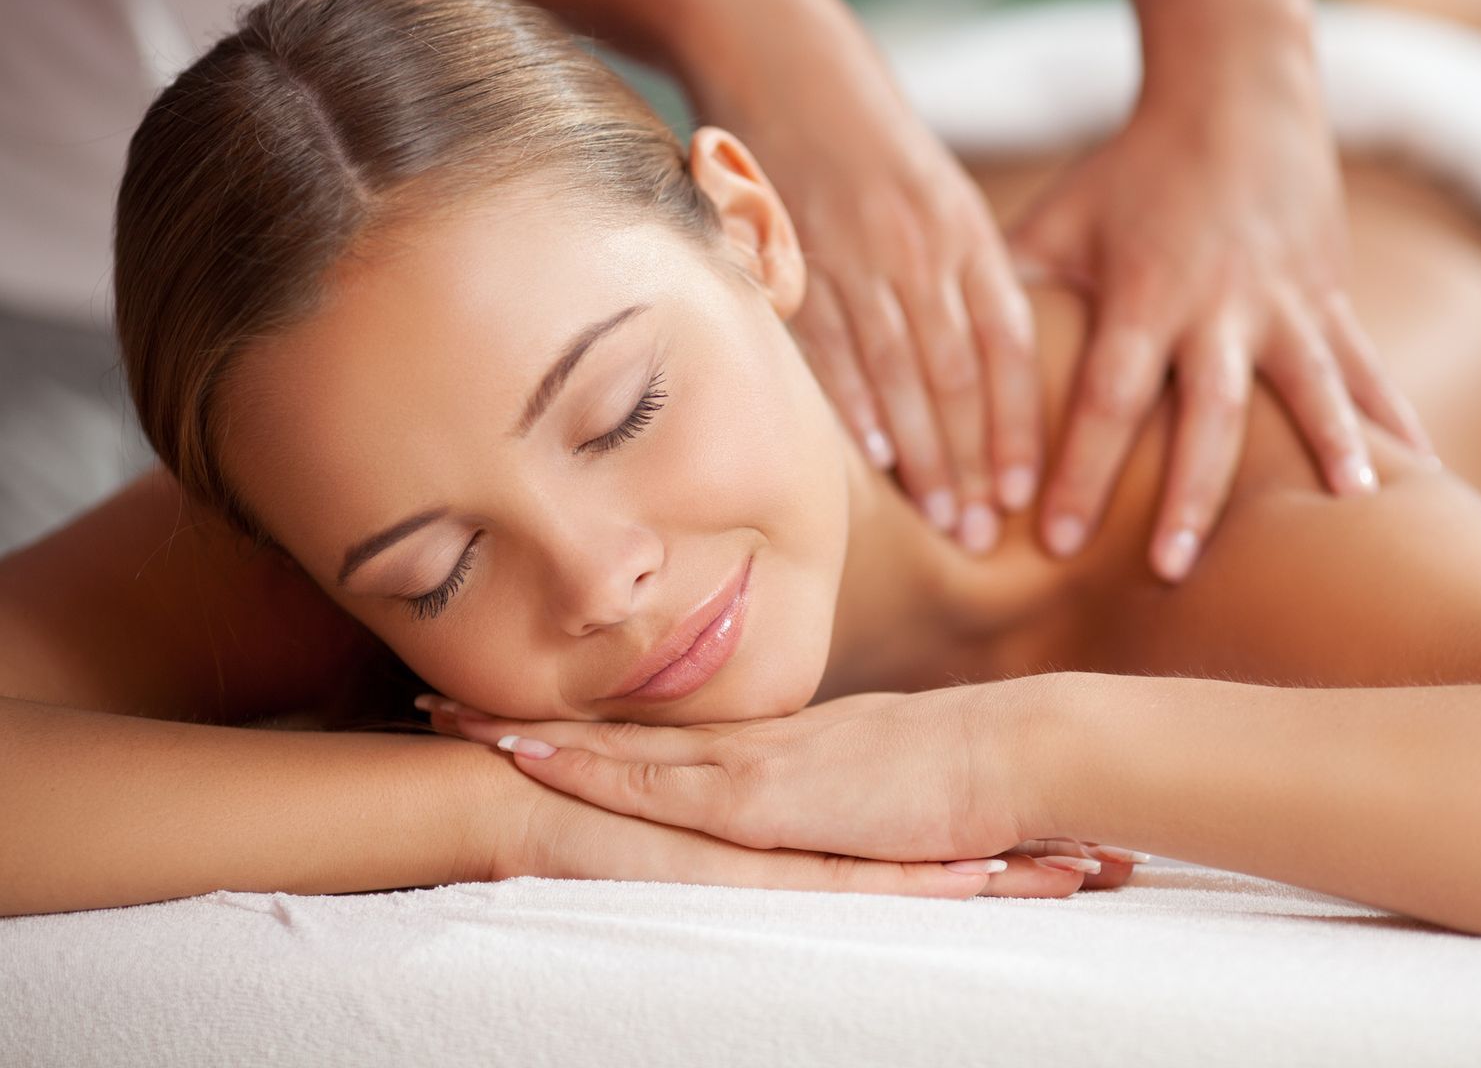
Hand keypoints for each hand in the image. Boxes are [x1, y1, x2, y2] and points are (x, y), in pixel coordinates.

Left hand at [420, 680, 1146, 891]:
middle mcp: (743, 744)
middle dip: (521, 709)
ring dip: (524, 728)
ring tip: (441, 711)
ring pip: (611, 743)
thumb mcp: (878, 797)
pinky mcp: (760, 796)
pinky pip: (653, 782)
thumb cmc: (963, 779)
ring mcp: (746, 763)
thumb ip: (830, 806)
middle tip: (435, 690)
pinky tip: (525, 752)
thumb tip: (810, 823)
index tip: (513, 701)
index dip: (582, 718)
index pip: (656, 732)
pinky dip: (583, 763)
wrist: (1011, 755)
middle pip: (612, 726)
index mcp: (768, 747)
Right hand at [704, 47, 1042, 555]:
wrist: (776, 45)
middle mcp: (920, 246)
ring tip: (943, 520)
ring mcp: (855, 250)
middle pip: (960, 374)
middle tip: (987, 535)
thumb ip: (957, 270)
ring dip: (925, 455)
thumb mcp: (931, 189)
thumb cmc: (860, 129)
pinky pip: (828, 343)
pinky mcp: (791, 252)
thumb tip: (980, 363)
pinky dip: (853, 407)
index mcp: (964, 229)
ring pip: (901, 372)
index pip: (1008, 344)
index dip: (1020, 423)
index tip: (1028, 492)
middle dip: (977, 462)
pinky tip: (872, 462)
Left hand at [1007, 70, 1433, 581]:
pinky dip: (1393, 418)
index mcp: (1146, 289)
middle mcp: (1220, 303)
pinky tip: (1423, 472)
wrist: (1236, 91)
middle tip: (1169, 570)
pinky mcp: (1328, 298)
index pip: (1106, 395)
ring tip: (1350, 511)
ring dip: (1328, 449)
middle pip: (1207, 411)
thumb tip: (938, 359)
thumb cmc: (1130, 168)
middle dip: (1190, 494)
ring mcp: (1286, 301)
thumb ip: (1009, 288)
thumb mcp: (1060, 218)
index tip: (1051, 539)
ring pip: (1310, 387)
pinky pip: (1366, 366)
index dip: (1080, 468)